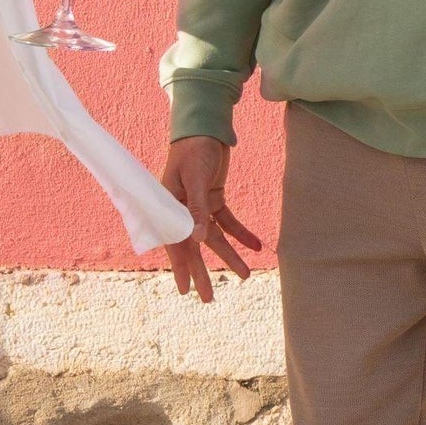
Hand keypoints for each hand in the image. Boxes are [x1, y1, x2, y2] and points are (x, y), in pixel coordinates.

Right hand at [160, 136, 262, 300]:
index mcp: (169, 205)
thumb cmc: (194, 149)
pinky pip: (227, 221)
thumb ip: (197, 209)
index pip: (175, 241)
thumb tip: (200, 239)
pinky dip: (241, 233)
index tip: (185, 290)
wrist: (205, 126)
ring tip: (245, 275)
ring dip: (229, 254)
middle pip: (194, 245)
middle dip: (203, 271)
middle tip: (208, 299)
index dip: (180, 267)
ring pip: (214, 237)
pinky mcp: (214, 198)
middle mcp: (182, 208)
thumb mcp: (196, 179)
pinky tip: (256, 245)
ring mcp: (198, 204)